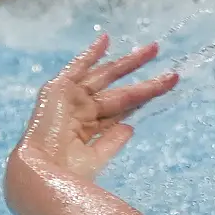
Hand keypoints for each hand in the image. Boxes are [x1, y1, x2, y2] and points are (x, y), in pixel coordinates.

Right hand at [13, 35, 177, 179]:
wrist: (42, 174)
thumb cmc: (68, 175)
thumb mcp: (98, 157)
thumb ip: (112, 141)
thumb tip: (130, 127)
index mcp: (88, 130)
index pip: (122, 110)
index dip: (144, 98)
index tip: (166, 86)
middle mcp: (80, 112)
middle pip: (120, 92)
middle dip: (145, 82)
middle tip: (172, 72)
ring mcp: (70, 100)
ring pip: (107, 76)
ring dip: (130, 63)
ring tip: (155, 49)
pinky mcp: (58, 90)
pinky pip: (76, 67)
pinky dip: (90, 54)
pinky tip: (106, 39)